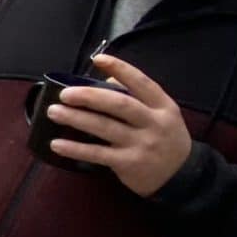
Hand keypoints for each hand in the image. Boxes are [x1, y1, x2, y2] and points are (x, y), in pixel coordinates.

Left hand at [47, 54, 193, 195]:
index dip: (120, 68)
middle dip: (89, 96)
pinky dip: (76, 149)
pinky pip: (97, 154)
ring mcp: (141, 144)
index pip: (141, 82)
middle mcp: (153, 123)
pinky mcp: (128, 164)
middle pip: (119, 104)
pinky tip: (57, 144)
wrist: (181, 177)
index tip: (98, 59)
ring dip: (76, 119)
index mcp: (162, 106)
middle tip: (64, 94)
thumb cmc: (165, 139)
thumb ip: (137, 97)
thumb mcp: (162, 114)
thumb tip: (105, 79)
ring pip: (104, 127)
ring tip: (54, 112)